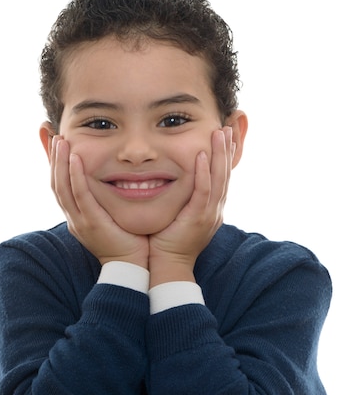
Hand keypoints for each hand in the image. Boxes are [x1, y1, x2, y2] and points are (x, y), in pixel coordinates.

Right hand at [51, 136, 148, 267]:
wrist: (132, 268)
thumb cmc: (128, 242)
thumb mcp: (113, 216)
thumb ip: (109, 199)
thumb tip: (115, 181)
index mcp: (77, 216)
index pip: (60, 185)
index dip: (53, 163)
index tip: (51, 140)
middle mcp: (73, 218)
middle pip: (55, 183)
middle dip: (51, 157)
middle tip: (50, 133)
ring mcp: (80, 221)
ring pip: (62, 187)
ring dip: (59, 162)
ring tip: (60, 140)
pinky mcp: (92, 223)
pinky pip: (80, 196)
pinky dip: (75, 176)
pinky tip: (74, 159)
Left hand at [149, 127, 234, 286]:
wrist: (167, 267)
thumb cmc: (166, 243)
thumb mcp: (178, 217)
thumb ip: (181, 200)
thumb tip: (174, 183)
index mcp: (211, 209)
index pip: (221, 178)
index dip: (224, 157)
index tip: (224, 137)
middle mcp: (214, 210)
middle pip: (225, 174)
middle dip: (227, 150)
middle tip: (227, 127)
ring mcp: (209, 214)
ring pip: (218, 179)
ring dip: (219, 155)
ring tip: (220, 133)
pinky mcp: (198, 219)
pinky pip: (203, 192)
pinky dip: (204, 173)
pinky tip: (202, 155)